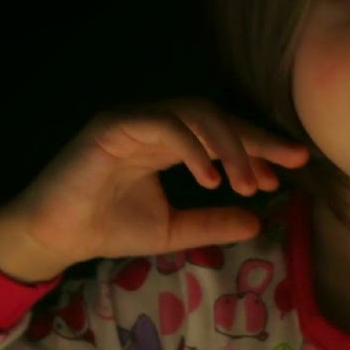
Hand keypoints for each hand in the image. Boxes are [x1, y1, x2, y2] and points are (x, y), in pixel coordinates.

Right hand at [0, 98, 312, 279]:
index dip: (258, 149)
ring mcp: (134, 120)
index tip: (290, 170)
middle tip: (285, 166)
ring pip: (195, 114)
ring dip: (228, 145)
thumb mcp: (173, 231)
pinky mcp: (114, 126)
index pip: (222, 135)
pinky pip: (163, 124)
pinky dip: (192, 147)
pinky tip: (210, 178)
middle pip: (216, 117)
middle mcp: (155, 125)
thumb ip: (212, 224)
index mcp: (169, 143)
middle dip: (255, 139)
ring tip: (245, 182)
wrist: (59, 235)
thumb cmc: (109, 228)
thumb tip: (257, 223)